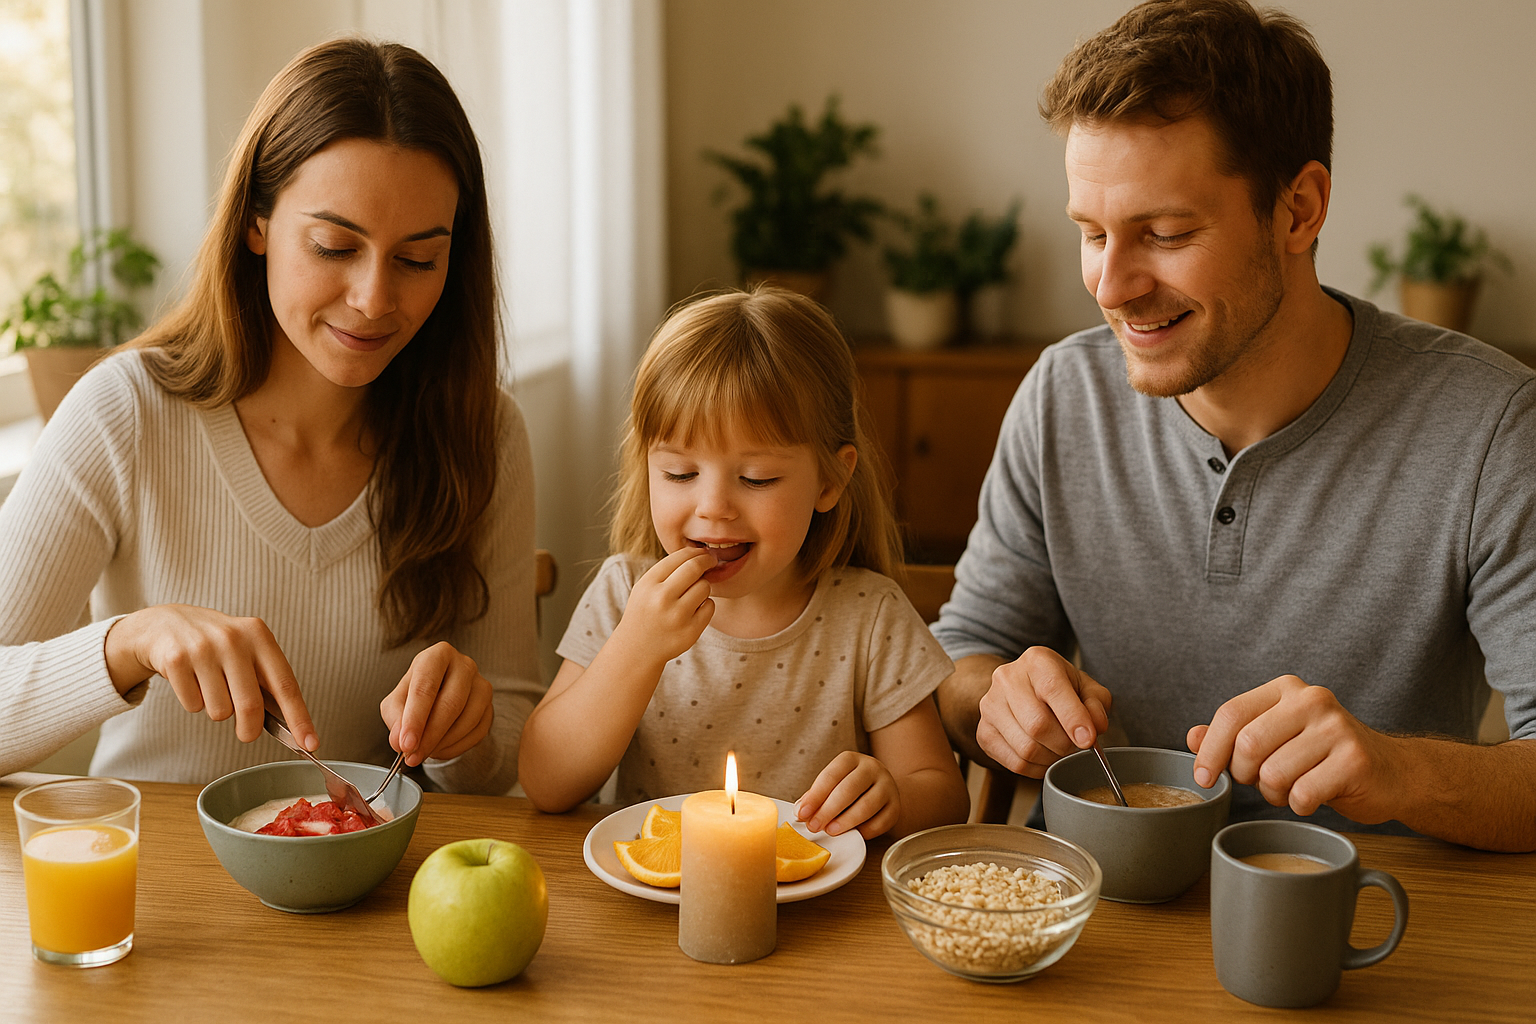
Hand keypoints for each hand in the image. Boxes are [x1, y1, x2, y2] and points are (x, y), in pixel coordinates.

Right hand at [104, 604, 315, 748]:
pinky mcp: (176, 660)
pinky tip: (191, 681)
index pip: (286, 685)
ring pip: (219, 711)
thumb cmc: (215, 646)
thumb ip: (266, 682)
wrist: (164, 624)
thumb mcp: (246, 650)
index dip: (299, 718)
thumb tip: (291, 727)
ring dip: (217, 710)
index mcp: (259, 636)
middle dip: (249, 730)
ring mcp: (203, 648)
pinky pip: (193, 705)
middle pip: (251, 706)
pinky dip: (193, 703)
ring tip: (210, 687)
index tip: (311, 743)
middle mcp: (234, 639)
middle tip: (245, 733)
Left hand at [379, 641, 493, 765]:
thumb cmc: (417, 694)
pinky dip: (457, 747)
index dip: (415, 719)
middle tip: (413, 756)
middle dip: (430, 736)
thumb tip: (400, 741)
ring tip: (425, 752)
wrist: (441, 695)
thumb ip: (395, 719)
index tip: (406, 744)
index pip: (425, 687)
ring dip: (443, 743)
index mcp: (437, 656)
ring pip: (468, 720)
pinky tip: (441, 749)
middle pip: (450, 704)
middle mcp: (464, 665)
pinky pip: (478, 732)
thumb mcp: (396, 702)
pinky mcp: (490, 706)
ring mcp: (482, 685)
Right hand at [611, 547, 715, 665]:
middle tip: (711, 561)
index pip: (679, 557)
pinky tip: (693, 611)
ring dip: (703, 587)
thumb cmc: (645, 612)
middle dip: (707, 561)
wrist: (637, 649)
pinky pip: (710, 606)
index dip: (695, 552)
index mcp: (649, 584)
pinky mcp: (690, 631)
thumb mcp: (645, 587)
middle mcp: (662, 598)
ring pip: (704, 587)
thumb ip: (668, 570)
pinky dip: (705, 605)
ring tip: (692, 594)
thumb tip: (700, 554)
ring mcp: (677, 616)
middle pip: (695, 567)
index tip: (702, 553)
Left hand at [795, 751, 899, 838]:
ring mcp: (887, 786)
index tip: (802, 813)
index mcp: (851, 759)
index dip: (815, 796)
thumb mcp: (833, 783)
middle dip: (828, 810)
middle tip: (814, 826)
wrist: (882, 787)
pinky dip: (865, 830)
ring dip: (846, 821)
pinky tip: (853, 834)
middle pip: (849, 789)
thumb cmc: (850, 786)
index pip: (831, 775)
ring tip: (831, 831)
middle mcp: (872, 768)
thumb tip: (801, 811)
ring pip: (867, 805)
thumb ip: (816, 795)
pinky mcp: (895, 806)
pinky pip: (881, 821)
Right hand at [976, 646, 1111, 776]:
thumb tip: (1095, 727)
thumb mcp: (1086, 687)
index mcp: (1036, 661)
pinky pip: (1014, 763)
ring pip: (1026, 747)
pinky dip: (1036, 768)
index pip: (1052, 689)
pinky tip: (1045, 757)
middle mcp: (1007, 679)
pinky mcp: (984, 732)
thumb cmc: (1061, 689)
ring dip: (1052, 758)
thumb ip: (1096, 704)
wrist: (1027, 689)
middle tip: (1076, 746)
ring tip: (1060, 751)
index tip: (1088, 740)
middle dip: (1064, 744)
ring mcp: (990, 706)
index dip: (1072, 718)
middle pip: (1037, 724)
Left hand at [1188, 674, 1399, 822]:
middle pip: (1248, 744)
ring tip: (1292, 787)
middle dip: (1245, 774)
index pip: (1231, 714)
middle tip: (1262, 782)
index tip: (1202, 777)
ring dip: (1274, 793)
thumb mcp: (1275, 737)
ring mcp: (1336, 728)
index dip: (1210, 750)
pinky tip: (1314, 796)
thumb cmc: (1322, 755)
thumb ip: (1232, 736)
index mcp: (1285, 689)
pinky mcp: (1355, 760)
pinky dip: (1300, 805)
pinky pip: (1303, 794)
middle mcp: (1312, 700)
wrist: (1392, 772)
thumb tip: (1192, 737)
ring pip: (1274, 773)